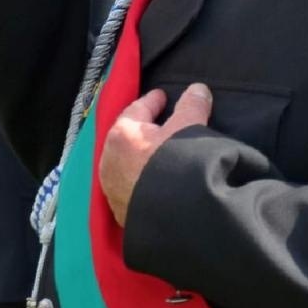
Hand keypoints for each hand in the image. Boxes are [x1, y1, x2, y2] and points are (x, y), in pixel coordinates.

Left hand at [99, 84, 212, 225]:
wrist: (174, 218)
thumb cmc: (179, 165)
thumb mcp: (188, 129)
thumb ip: (192, 106)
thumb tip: (198, 89)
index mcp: (122, 135)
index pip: (137, 110)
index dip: (151, 101)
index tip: (161, 96)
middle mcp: (109, 159)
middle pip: (126, 136)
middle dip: (140, 128)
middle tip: (156, 122)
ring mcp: (112, 187)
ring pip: (123, 162)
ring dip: (136, 155)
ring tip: (153, 151)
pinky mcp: (120, 209)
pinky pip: (128, 185)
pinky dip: (138, 177)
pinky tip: (149, 180)